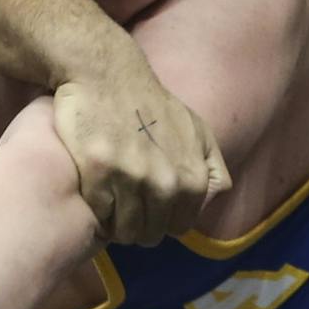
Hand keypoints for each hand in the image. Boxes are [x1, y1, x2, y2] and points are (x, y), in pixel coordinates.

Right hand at [52, 46, 226, 245]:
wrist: (108, 74)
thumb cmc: (153, 104)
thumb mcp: (198, 131)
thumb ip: (212, 170)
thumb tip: (208, 203)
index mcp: (192, 179)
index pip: (178, 228)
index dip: (163, 220)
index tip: (150, 206)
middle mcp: (165, 183)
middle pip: (150, 234)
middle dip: (139, 225)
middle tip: (126, 203)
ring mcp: (130, 179)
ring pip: (123, 231)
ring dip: (116, 222)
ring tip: (111, 200)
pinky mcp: (97, 174)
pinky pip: (98, 214)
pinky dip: (96, 209)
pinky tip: (96, 190)